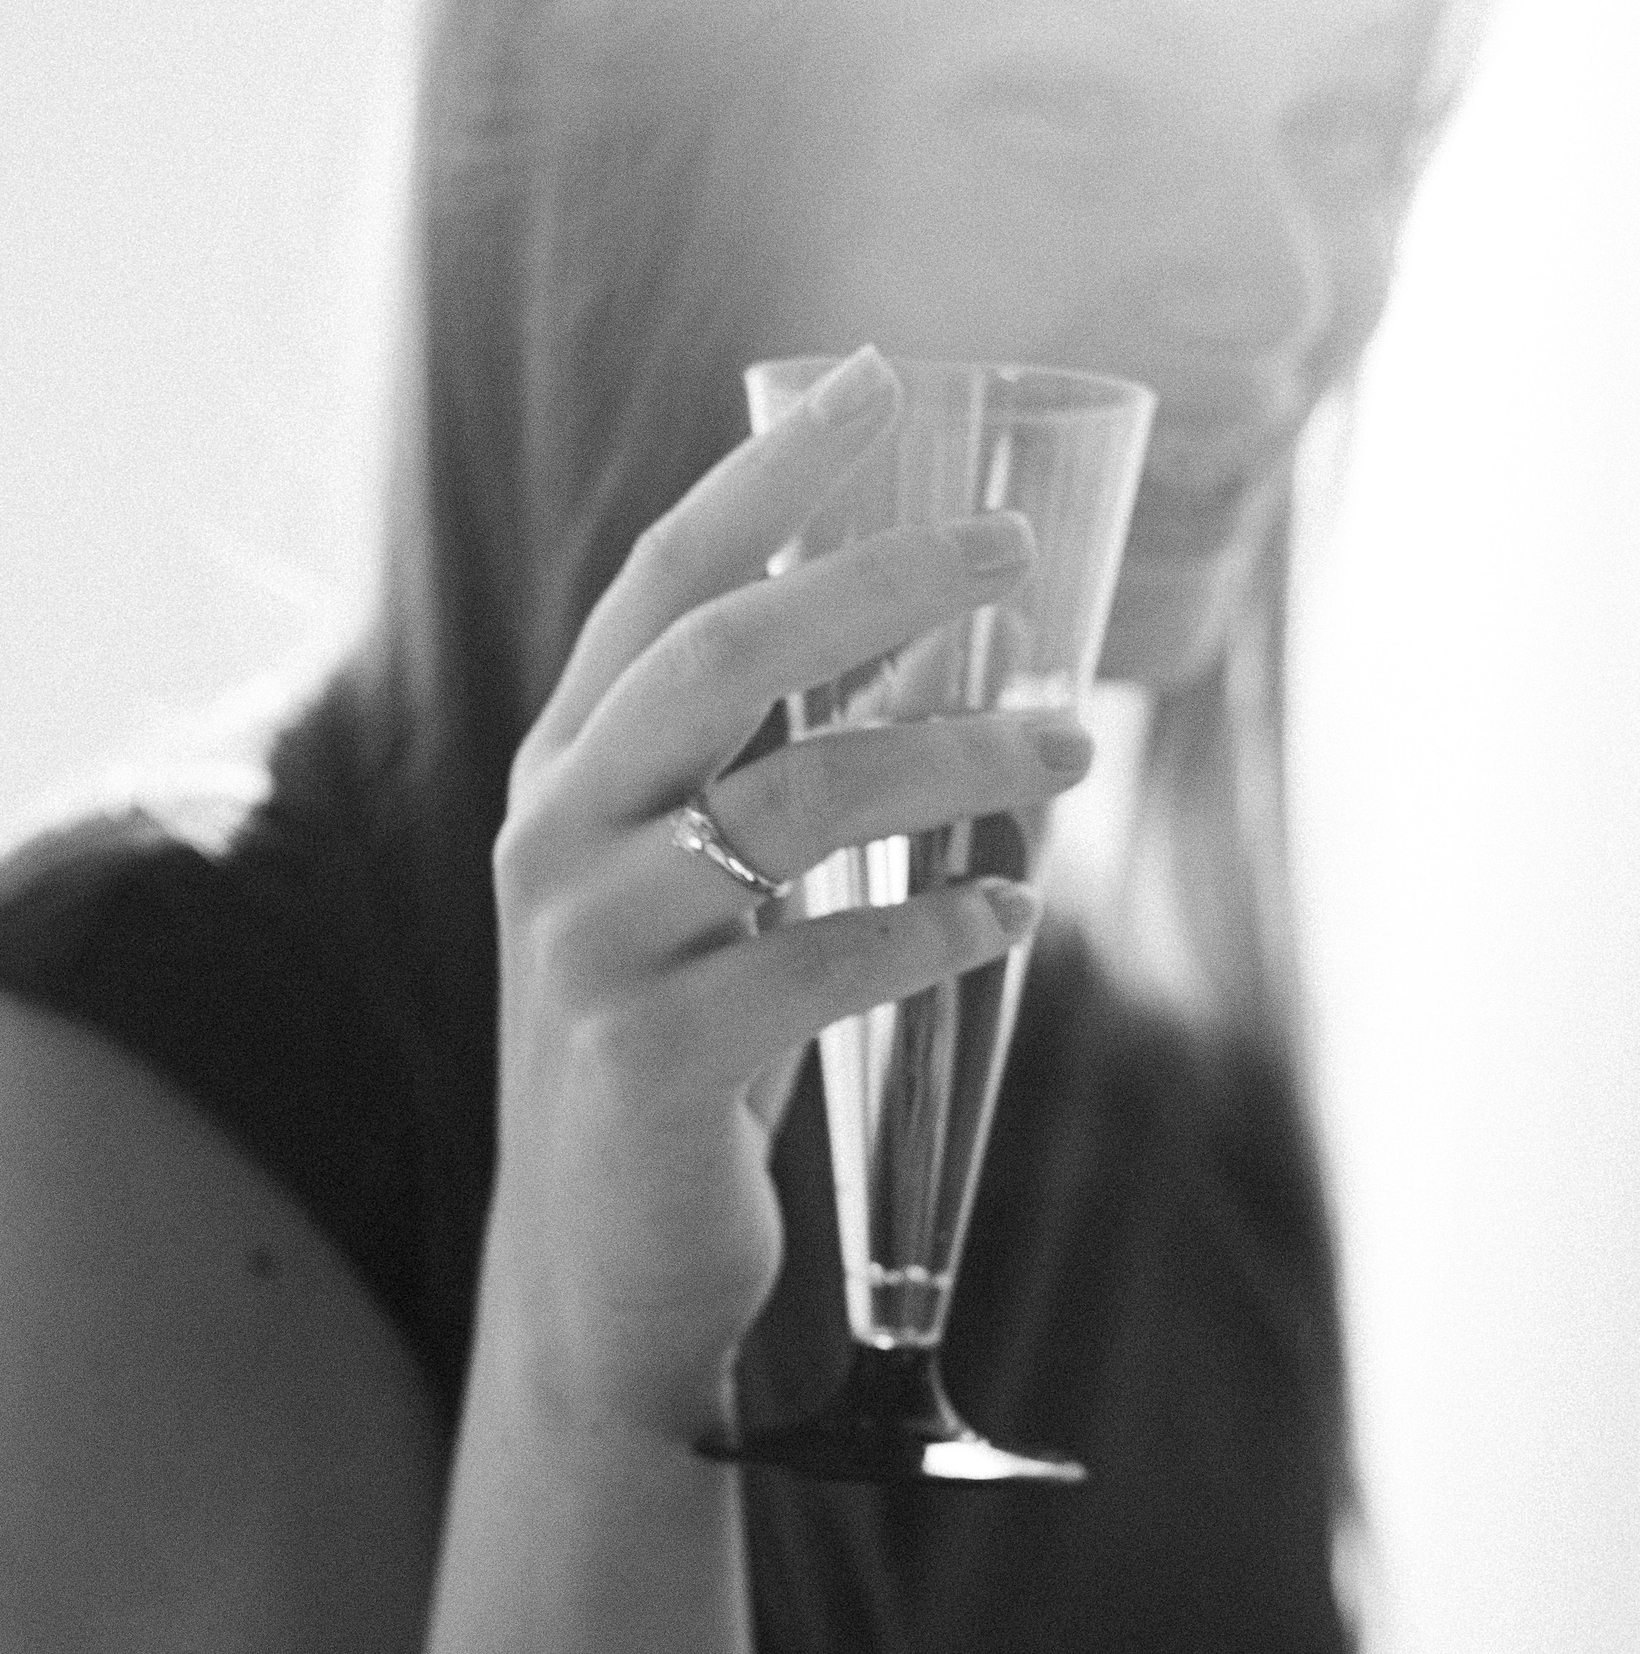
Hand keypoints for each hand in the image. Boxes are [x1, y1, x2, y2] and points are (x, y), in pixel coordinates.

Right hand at [484, 348, 1090, 1438]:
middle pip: (722, 650)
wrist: (601, 1273)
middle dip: (877, 579)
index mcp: (571, 770)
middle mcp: (557, 834)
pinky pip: (818, 963)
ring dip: (955, 761)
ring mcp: (591, 947)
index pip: (662, 581)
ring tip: (1069, 761)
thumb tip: (931, 638)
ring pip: (796, 799)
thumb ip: (759, 773)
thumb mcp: (695, 891)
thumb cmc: (681, 1052)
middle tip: (1013, 553)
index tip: (871, 381)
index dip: (766, 475)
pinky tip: (1004, 922)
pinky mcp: (648, 1061)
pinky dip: (930, 933)